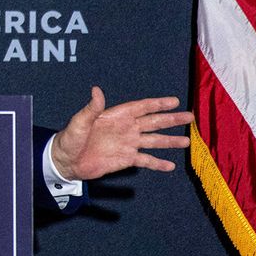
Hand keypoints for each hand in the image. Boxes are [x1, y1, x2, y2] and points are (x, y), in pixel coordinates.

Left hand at [50, 86, 192, 180]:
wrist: (66, 161)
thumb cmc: (70, 138)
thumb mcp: (79, 122)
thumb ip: (91, 108)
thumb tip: (96, 90)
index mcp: (116, 116)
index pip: (141, 107)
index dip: (158, 104)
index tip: (175, 101)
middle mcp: (125, 128)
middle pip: (153, 122)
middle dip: (171, 119)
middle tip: (189, 116)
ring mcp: (127, 144)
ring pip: (153, 141)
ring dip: (169, 141)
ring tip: (186, 141)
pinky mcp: (125, 159)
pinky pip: (145, 160)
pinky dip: (157, 163)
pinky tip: (170, 166)